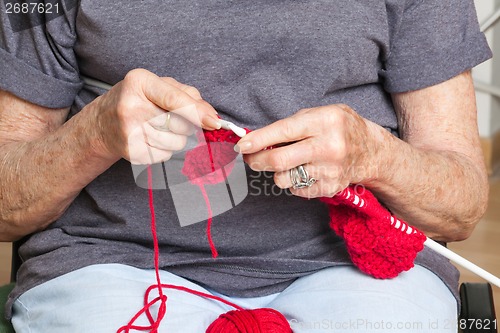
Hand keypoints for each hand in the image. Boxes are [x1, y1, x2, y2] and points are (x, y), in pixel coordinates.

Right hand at [91, 69, 220, 163]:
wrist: (103, 123)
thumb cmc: (139, 100)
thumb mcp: (160, 86)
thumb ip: (189, 96)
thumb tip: (212, 116)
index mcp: (140, 82)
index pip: (174, 100)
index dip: (197, 112)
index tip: (214, 123)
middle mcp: (131, 106)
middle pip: (180, 125)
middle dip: (187, 126)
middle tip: (175, 121)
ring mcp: (129, 132)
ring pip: (176, 143)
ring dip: (178, 139)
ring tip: (161, 129)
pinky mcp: (131, 152)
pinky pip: (166, 156)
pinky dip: (166, 150)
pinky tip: (152, 140)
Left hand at [236, 104, 381, 197]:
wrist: (371, 151)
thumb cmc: (339, 128)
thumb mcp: (320, 113)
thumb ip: (291, 124)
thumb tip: (256, 139)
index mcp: (325, 122)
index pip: (283, 132)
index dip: (258, 140)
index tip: (242, 146)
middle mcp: (328, 147)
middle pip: (279, 160)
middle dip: (257, 161)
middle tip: (250, 159)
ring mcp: (330, 170)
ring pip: (284, 178)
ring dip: (276, 172)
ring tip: (286, 163)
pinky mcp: (330, 188)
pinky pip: (296, 190)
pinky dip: (293, 182)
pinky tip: (303, 171)